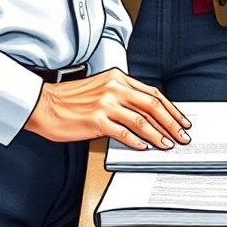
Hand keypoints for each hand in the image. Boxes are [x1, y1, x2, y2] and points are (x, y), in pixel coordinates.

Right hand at [24, 68, 191, 151]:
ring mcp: (106, 104)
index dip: (171, 108)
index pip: (153, 93)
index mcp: (118, 78)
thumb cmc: (70, 99)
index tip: (182, 120)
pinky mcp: (96, 120)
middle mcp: (114, 88)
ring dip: (158, 135)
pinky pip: (123, 133)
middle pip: (152, 106)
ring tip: (167, 145)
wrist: (43, 104)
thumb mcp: (100, 88)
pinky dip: (136, 142)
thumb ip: (122, 95)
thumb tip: (145, 113)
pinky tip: (144, 148)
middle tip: (182, 136)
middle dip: (172, 123)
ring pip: (141, 120)